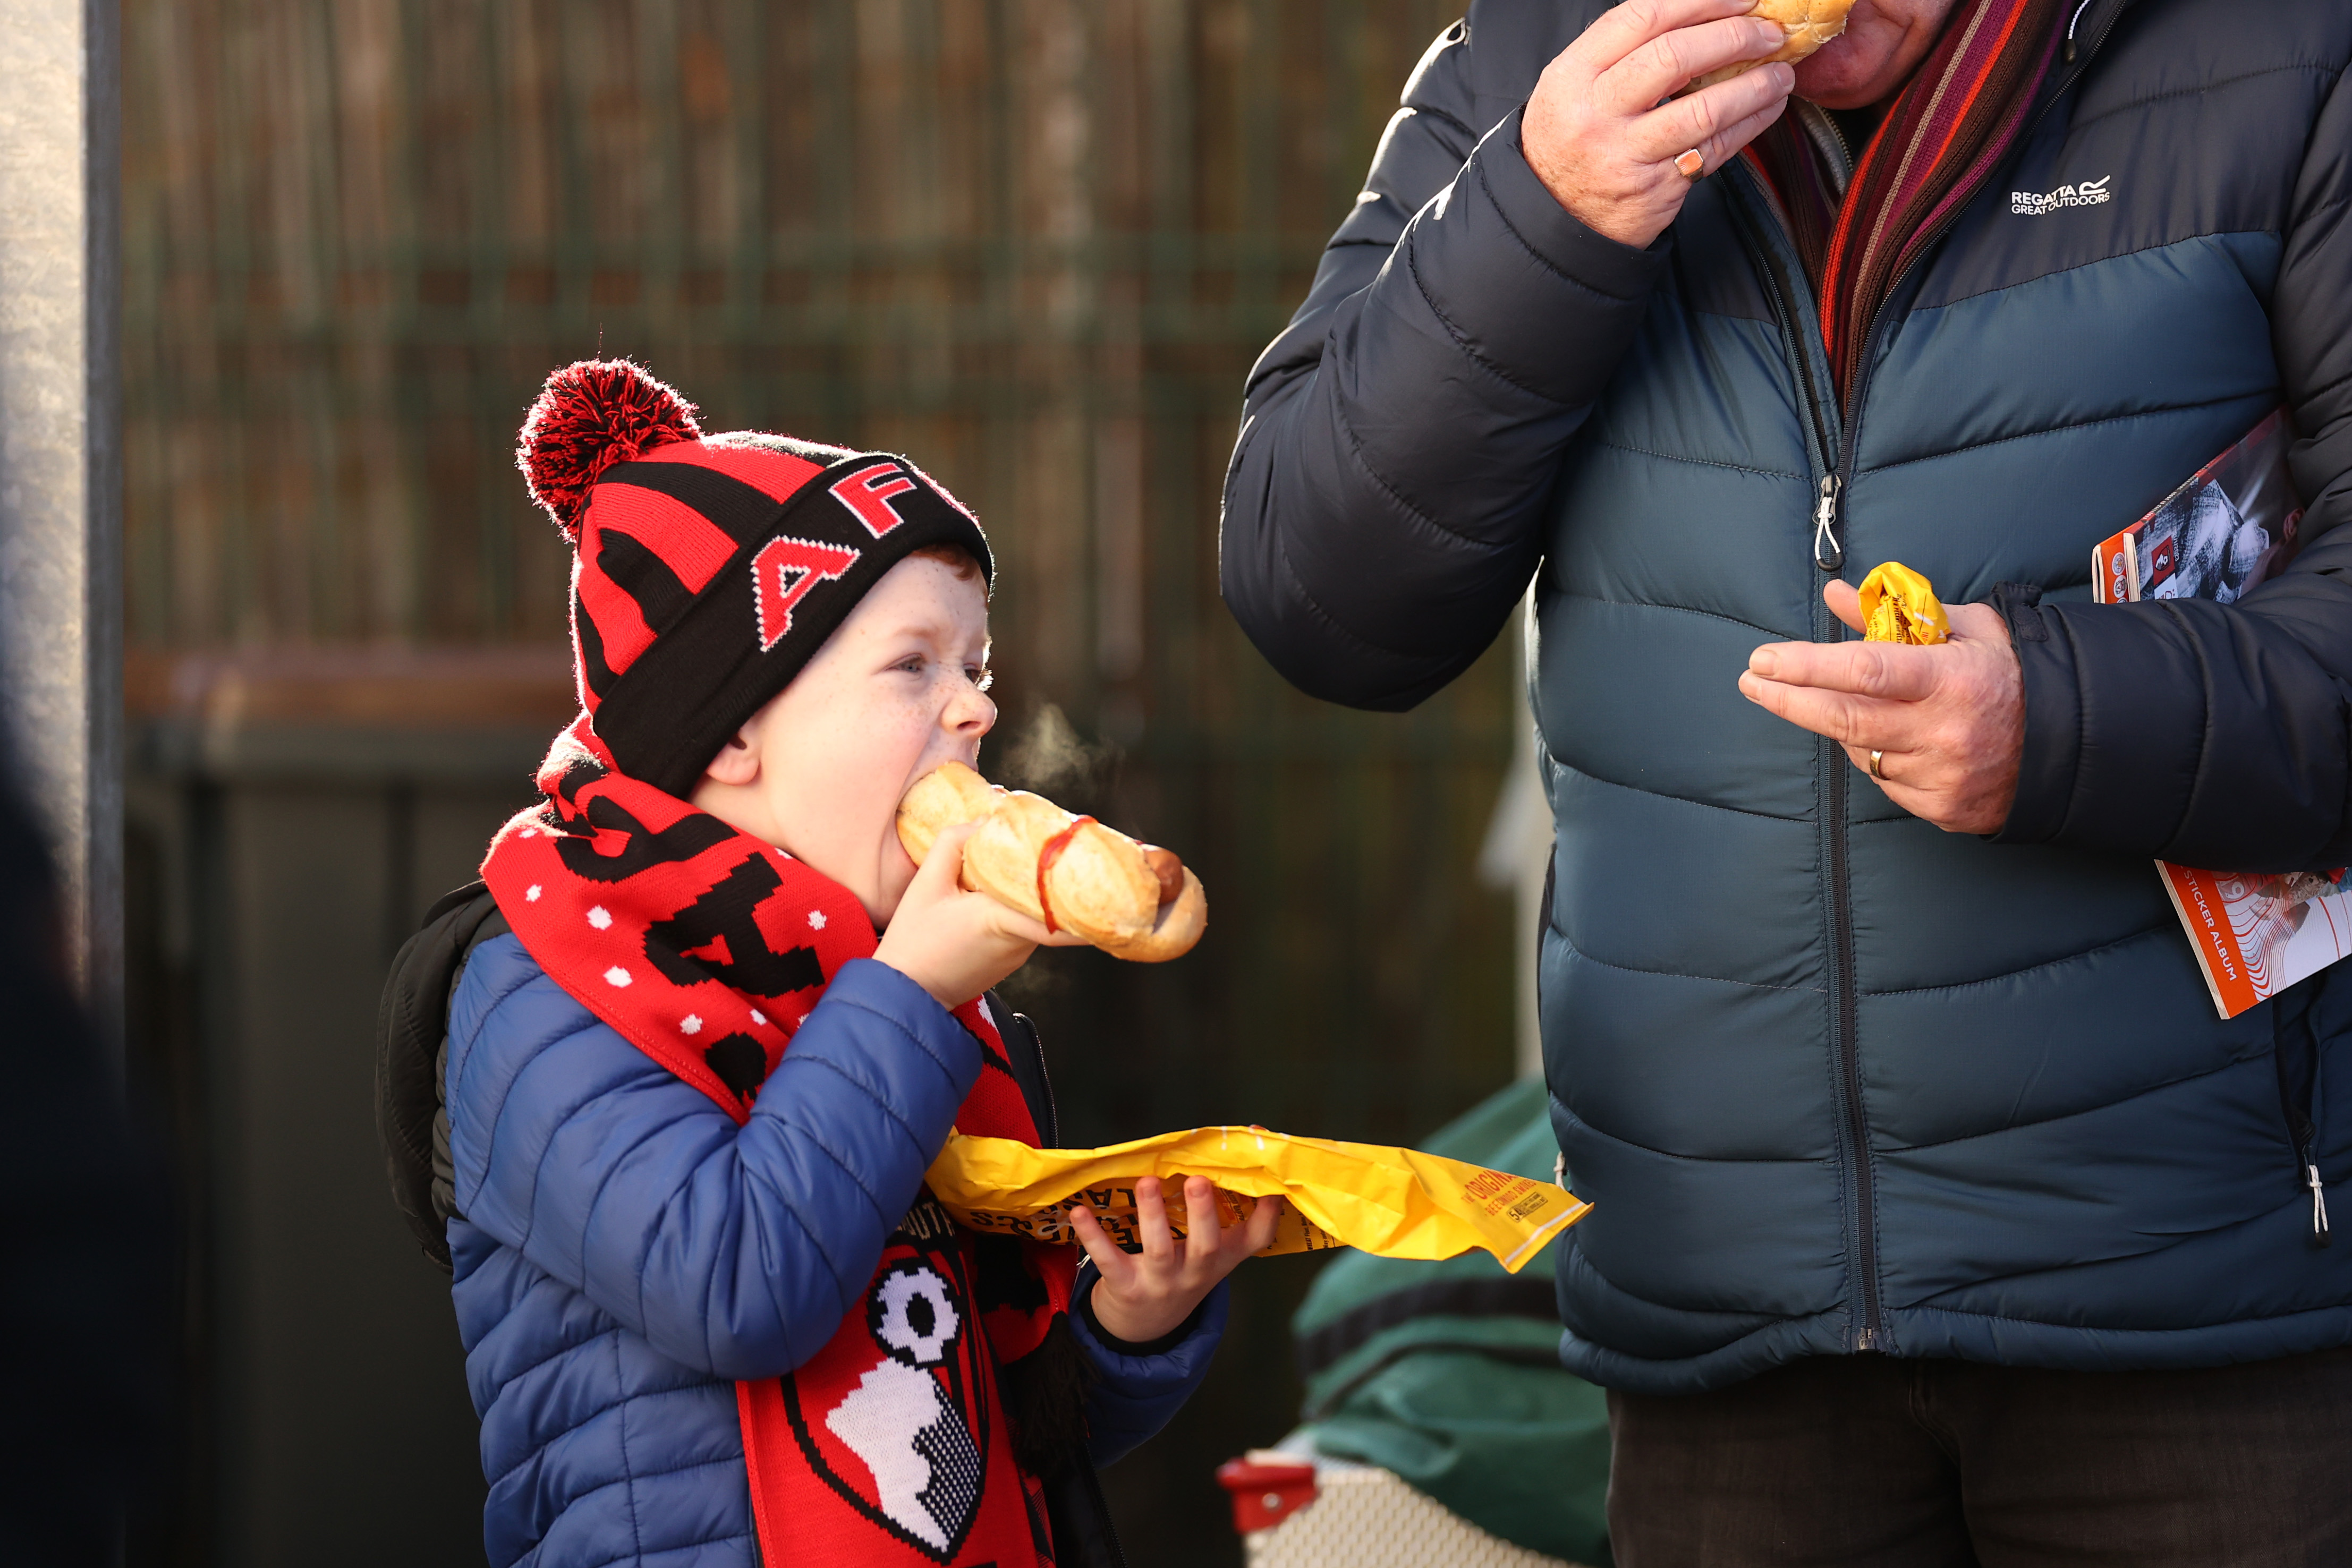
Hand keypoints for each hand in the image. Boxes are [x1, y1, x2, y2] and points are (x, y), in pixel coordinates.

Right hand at [873, 822, 1081, 1007]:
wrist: (907, 992)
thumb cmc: (913, 941)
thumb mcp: (925, 883)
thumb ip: (953, 843)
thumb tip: (986, 820)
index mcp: (1003, 918)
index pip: (1059, 910)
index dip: (1082, 892)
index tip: (1097, 871)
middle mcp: (1021, 940)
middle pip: (1049, 901)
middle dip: (1053, 875)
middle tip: (1056, 846)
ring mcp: (1019, 955)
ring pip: (1037, 912)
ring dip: (1032, 891)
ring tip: (1019, 865)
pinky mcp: (1011, 961)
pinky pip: (1025, 926)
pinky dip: (1019, 908)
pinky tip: (999, 894)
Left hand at [1069, 1175, 1283, 1345]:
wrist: (1145, 1329)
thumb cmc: (1182, 1272)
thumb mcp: (1212, 1252)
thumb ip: (1223, 1213)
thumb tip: (1232, 1151)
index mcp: (1221, 1258)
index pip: (1255, 1239)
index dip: (1268, 1212)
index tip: (1272, 1183)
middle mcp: (1195, 1273)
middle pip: (1206, 1246)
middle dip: (1203, 1213)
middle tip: (1199, 1180)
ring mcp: (1160, 1283)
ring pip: (1160, 1250)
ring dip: (1153, 1215)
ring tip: (1148, 1182)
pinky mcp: (1125, 1287)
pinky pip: (1109, 1261)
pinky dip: (1093, 1236)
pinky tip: (1080, 1213)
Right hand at [1522, 0, 1797, 247]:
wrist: (1555, 218)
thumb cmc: (1573, 140)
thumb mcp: (1576, 85)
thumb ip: (1624, 49)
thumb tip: (1699, 12)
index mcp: (1574, 75)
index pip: (1641, 18)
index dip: (1699, 1)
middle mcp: (1595, 113)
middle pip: (1674, 57)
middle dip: (1733, 37)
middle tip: (1768, 33)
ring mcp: (1624, 155)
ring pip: (1704, 109)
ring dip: (1755, 86)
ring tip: (1781, 72)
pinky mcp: (1653, 190)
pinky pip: (1714, 150)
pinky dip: (1750, 124)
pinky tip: (1767, 108)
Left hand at [1738, 580, 2023, 833]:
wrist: (2071, 743)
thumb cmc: (2010, 676)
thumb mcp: (1964, 630)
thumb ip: (1896, 613)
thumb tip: (1837, 596)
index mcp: (1952, 679)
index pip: (1865, 671)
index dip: (1807, 666)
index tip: (1765, 660)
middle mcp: (1945, 732)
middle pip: (1845, 718)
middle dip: (1788, 700)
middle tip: (1752, 681)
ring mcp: (1943, 776)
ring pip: (1862, 752)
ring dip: (1843, 726)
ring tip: (1857, 703)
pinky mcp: (1942, 809)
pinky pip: (1885, 782)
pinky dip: (1876, 758)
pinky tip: (1892, 740)